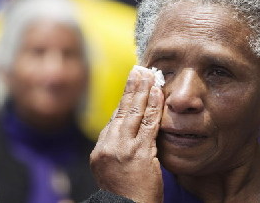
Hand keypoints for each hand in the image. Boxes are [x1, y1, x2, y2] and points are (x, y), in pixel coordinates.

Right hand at [90, 67, 163, 202]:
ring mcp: (122, 149)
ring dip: (143, 90)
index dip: (126, 100)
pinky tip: (158, 92)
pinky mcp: (138, 153)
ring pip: (134, 112)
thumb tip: (127, 128)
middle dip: (132, 88)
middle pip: (122, 110)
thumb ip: (119, 148)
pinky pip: (148, 124)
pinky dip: (153, 106)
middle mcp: (108, 146)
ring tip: (149, 74)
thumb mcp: (115, 169)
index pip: (115, 118)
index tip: (133, 85)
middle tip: (139, 70)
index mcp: (101, 150)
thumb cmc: (125, 194)